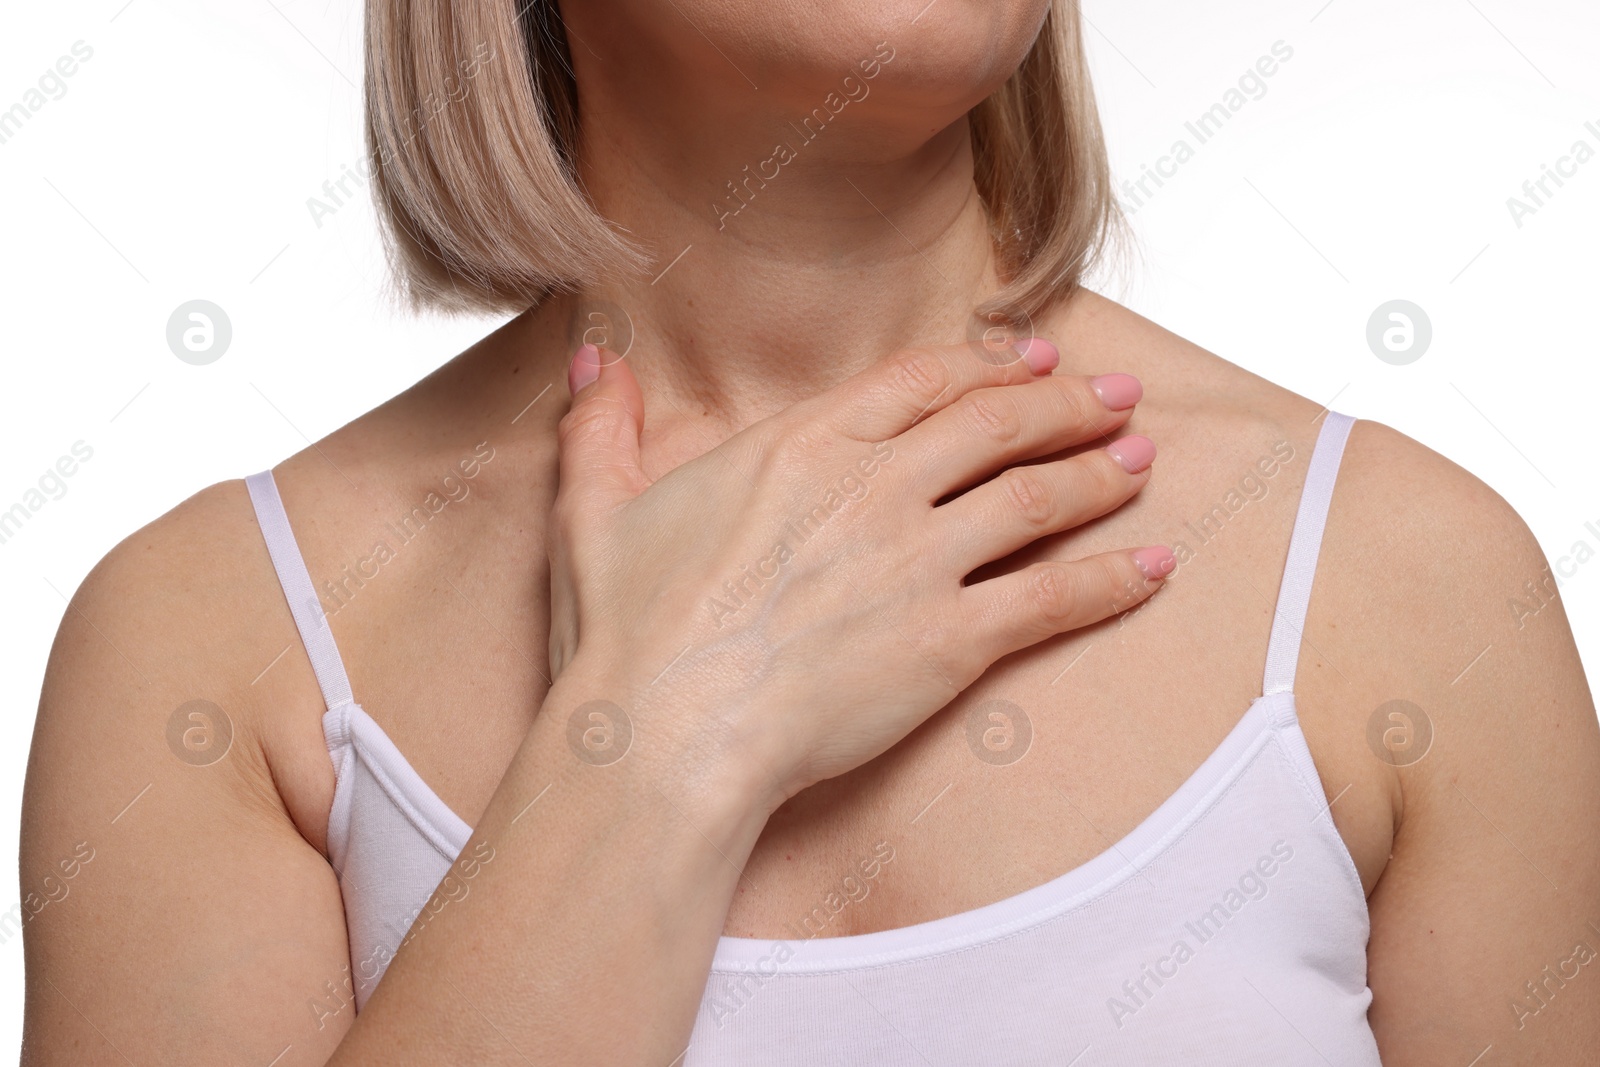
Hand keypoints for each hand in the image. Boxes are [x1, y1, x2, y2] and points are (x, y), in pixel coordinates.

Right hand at [546, 339, 1171, 806]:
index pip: (918, 383)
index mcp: (800, 446)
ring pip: (1034, 498)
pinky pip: (1052, 598)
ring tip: (1145, 459)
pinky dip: (1112, 578)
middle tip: (1117, 395)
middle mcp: (871, 486)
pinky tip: (1155, 566)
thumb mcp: (595, 509)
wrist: (666, 735)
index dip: (985, 366)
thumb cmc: (628, 632)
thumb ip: (603, 425)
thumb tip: (598, 359)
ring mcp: (917, 560)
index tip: (1031, 359)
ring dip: (1097, 474)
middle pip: (994, 424)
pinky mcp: (949, 641)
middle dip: (1066, 404)